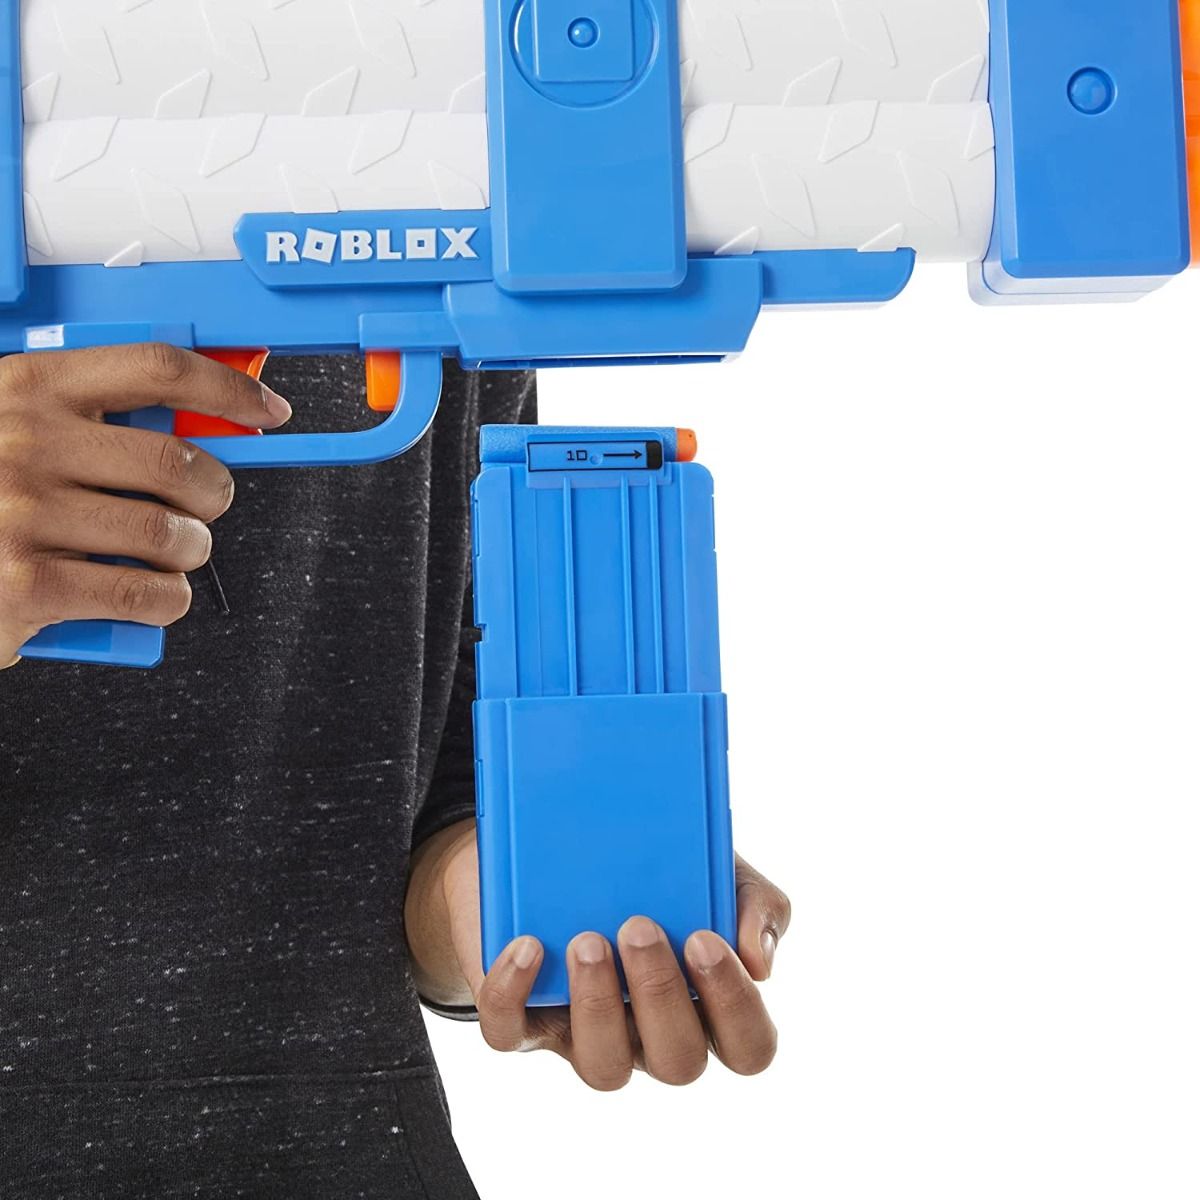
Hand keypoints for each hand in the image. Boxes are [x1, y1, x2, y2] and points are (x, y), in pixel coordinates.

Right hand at [0, 344, 291, 667]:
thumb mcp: (14, 427)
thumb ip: (90, 417)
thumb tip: (197, 420)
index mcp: (26, 388)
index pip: (154, 368)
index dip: (226, 386)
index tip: (266, 409)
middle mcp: (25, 443)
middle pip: (177, 462)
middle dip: (214, 492)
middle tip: (204, 507)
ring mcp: (22, 514)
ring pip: (170, 535)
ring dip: (190, 551)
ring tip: (171, 554)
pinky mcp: (27, 585)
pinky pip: (146, 593)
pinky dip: (167, 600)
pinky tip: (153, 594)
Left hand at [407, 821, 790, 1090]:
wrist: (551, 848)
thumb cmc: (650, 873)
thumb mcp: (711, 870)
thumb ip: (753, 902)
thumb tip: (759, 960)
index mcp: (704, 1004)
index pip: (747, 1046)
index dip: (735, 1007)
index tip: (705, 940)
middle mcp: (649, 1034)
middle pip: (679, 1062)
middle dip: (661, 995)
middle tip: (640, 927)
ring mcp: (584, 1034)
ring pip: (603, 1066)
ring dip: (598, 1003)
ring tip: (586, 939)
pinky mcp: (521, 1020)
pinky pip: (512, 1033)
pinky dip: (514, 992)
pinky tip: (528, 945)